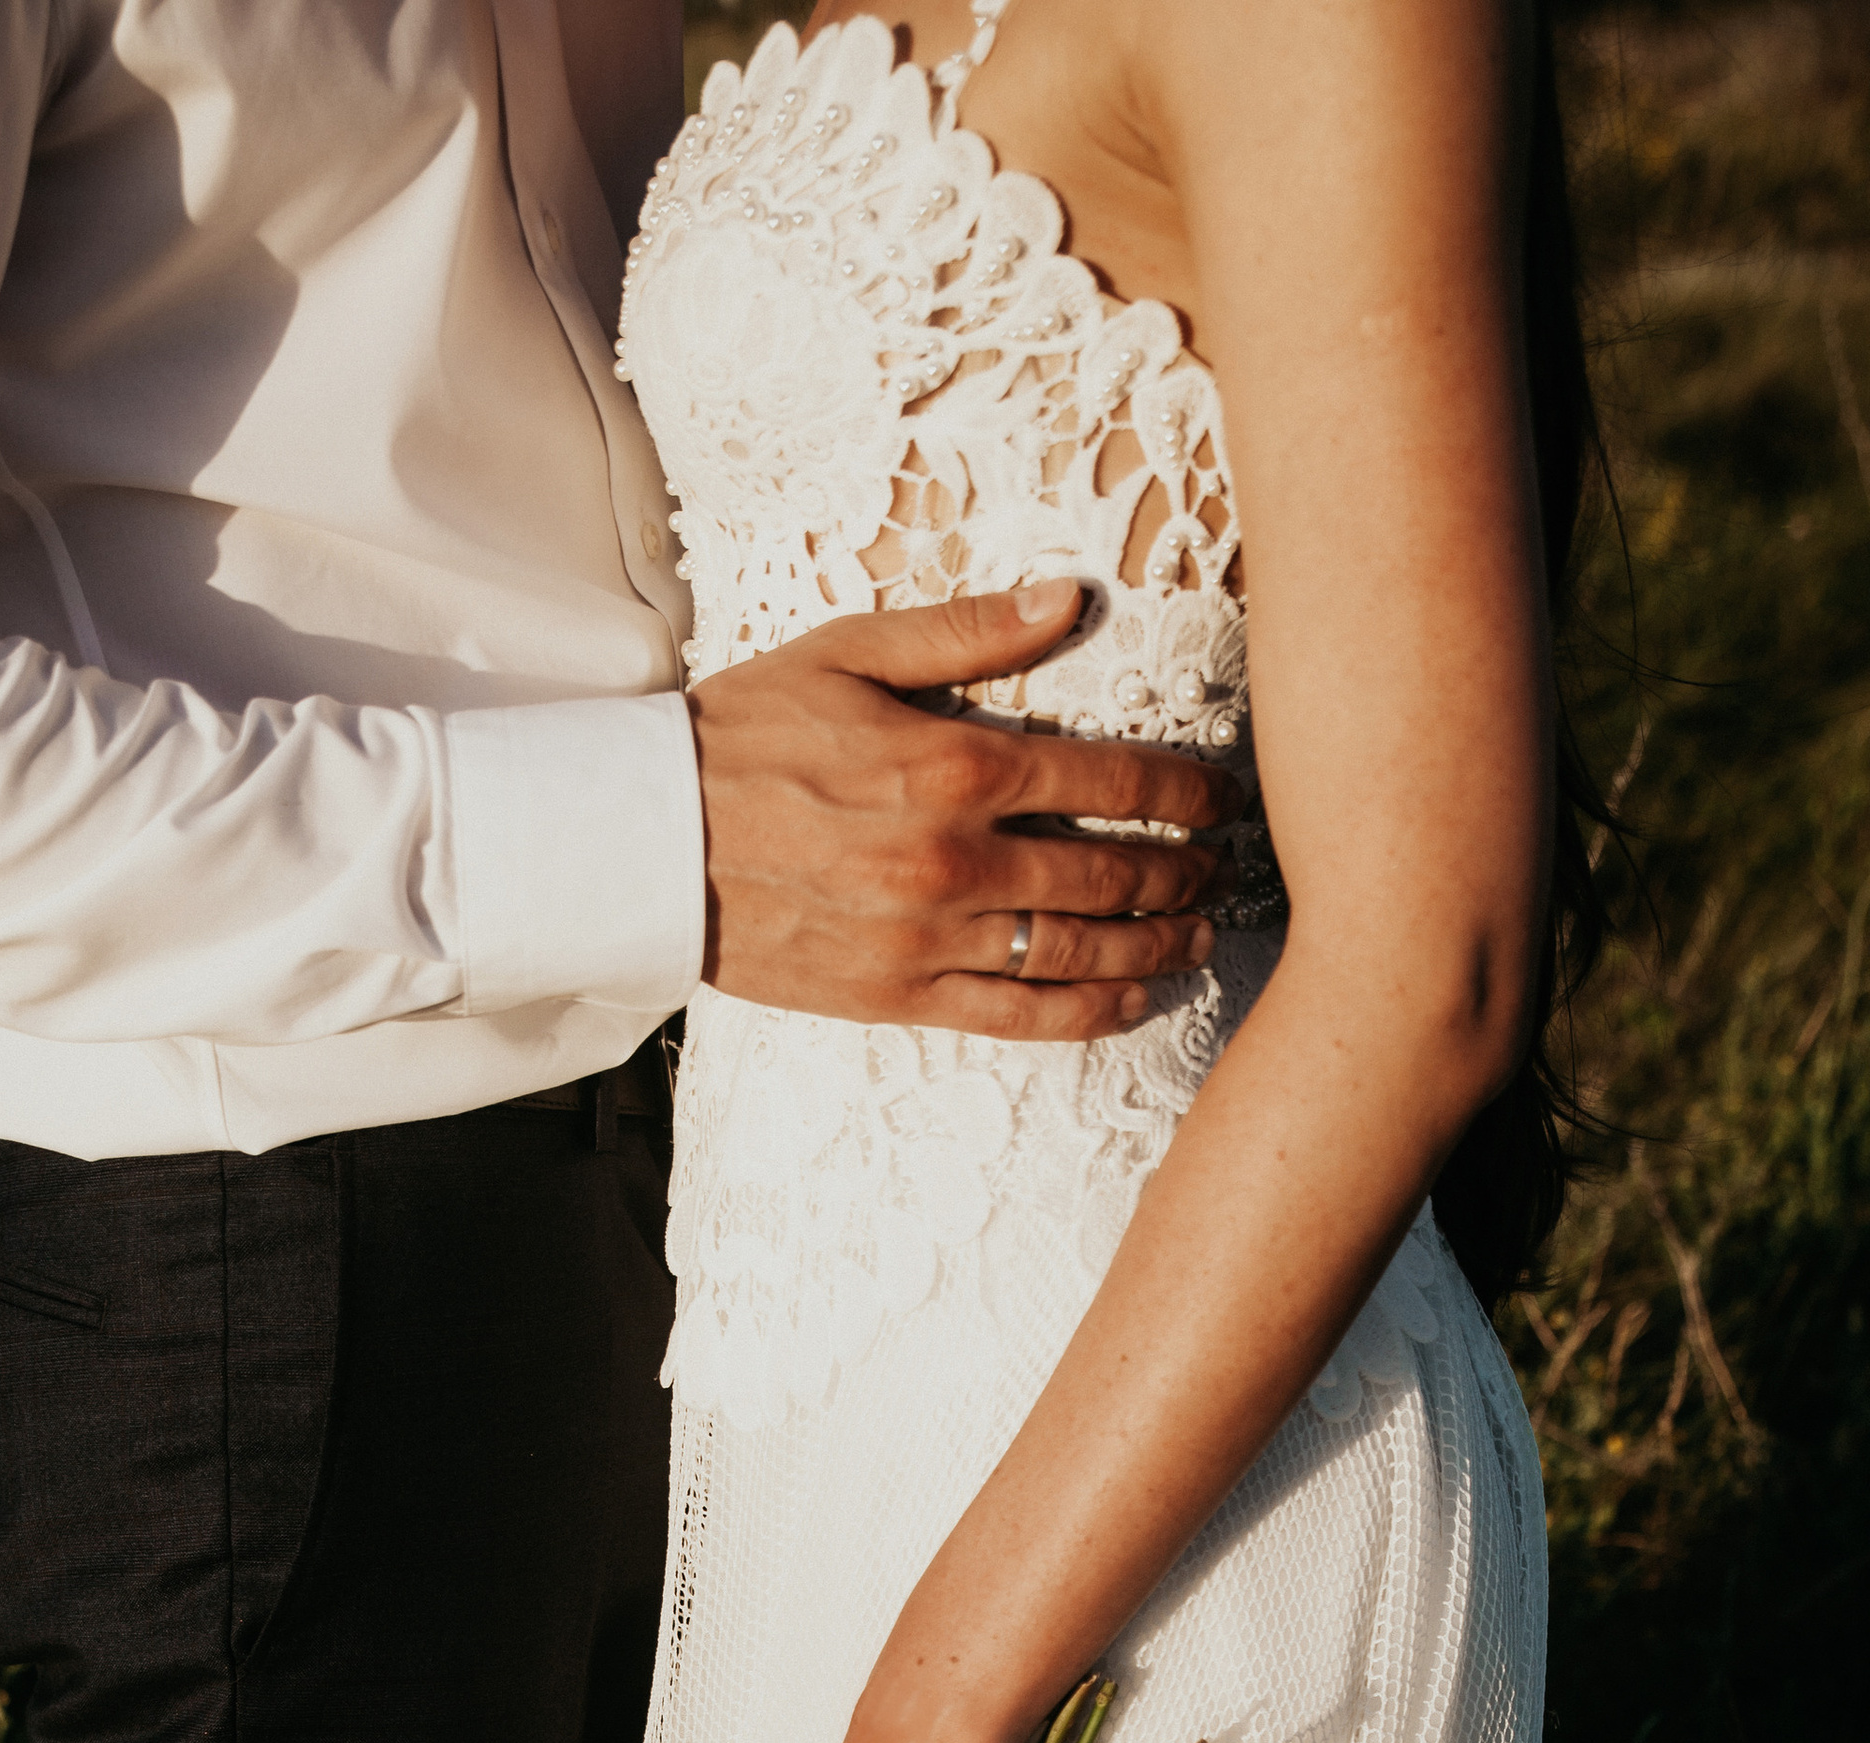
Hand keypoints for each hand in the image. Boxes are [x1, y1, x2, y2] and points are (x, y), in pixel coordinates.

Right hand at [688, 582, 1236, 1041]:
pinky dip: (1093, 1011)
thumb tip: (1071, 598)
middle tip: (1221, 866)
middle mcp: (955, 860)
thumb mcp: (850, 651)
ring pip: (1079, 953)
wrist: (647, 841)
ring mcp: (931, 939)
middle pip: (1111, 874)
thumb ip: (968, 632)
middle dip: (1182, 870)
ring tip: (1197, 934)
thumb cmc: (743, 735)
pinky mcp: (902, 997)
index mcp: (953, 764)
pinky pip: (1022, 1016)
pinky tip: (1137, 998)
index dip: (1185, 792)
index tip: (1223, 798)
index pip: (1111, 782)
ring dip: (1156, 945)